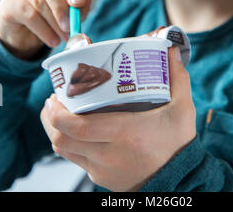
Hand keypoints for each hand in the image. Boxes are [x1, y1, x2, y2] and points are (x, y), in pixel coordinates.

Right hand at [0, 0, 90, 58]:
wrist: (26, 29)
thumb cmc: (51, 12)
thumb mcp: (71, 8)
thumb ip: (80, 4)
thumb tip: (82, 2)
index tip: (79, 2)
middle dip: (62, 6)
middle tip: (71, 25)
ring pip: (38, 0)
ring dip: (55, 22)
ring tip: (64, 36)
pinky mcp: (7, 1)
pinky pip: (28, 15)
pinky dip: (43, 30)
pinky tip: (52, 40)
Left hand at [40, 45, 196, 191]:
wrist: (181, 181)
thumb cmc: (178, 145)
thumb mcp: (182, 109)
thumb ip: (177, 78)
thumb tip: (172, 50)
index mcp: (124, 133)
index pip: (76, 127)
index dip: (57, 113)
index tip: (54, 96)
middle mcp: (108, 154)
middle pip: (62, 139)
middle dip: (50, 118)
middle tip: (54, 100)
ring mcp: (102, 169)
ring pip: (64, 151)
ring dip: (56, 131)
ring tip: (59, 112)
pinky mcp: (101, 178)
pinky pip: (76, 160)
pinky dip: (70, 143)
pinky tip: (77, 130)